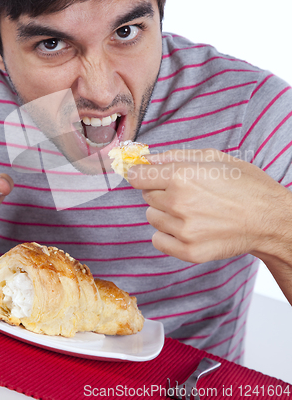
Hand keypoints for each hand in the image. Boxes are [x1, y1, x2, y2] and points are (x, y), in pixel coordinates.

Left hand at [128, 148, 291, 263]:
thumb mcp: (214, 158)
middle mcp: (178, 203)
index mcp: (182, 176)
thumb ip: (174, 156)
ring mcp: (183, 230)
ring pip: (151, 217)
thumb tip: (145, 159)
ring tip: (191, 210)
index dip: (141, 173)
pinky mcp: (189, 252)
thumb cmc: (246, 185)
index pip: (137, 176)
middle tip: (185, 191)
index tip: (145, 174)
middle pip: (146, 195)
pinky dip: (167, 234)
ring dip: (164, 212)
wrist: (270, 219)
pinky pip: (158, 240)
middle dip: (159, 190)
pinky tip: (188, 227)